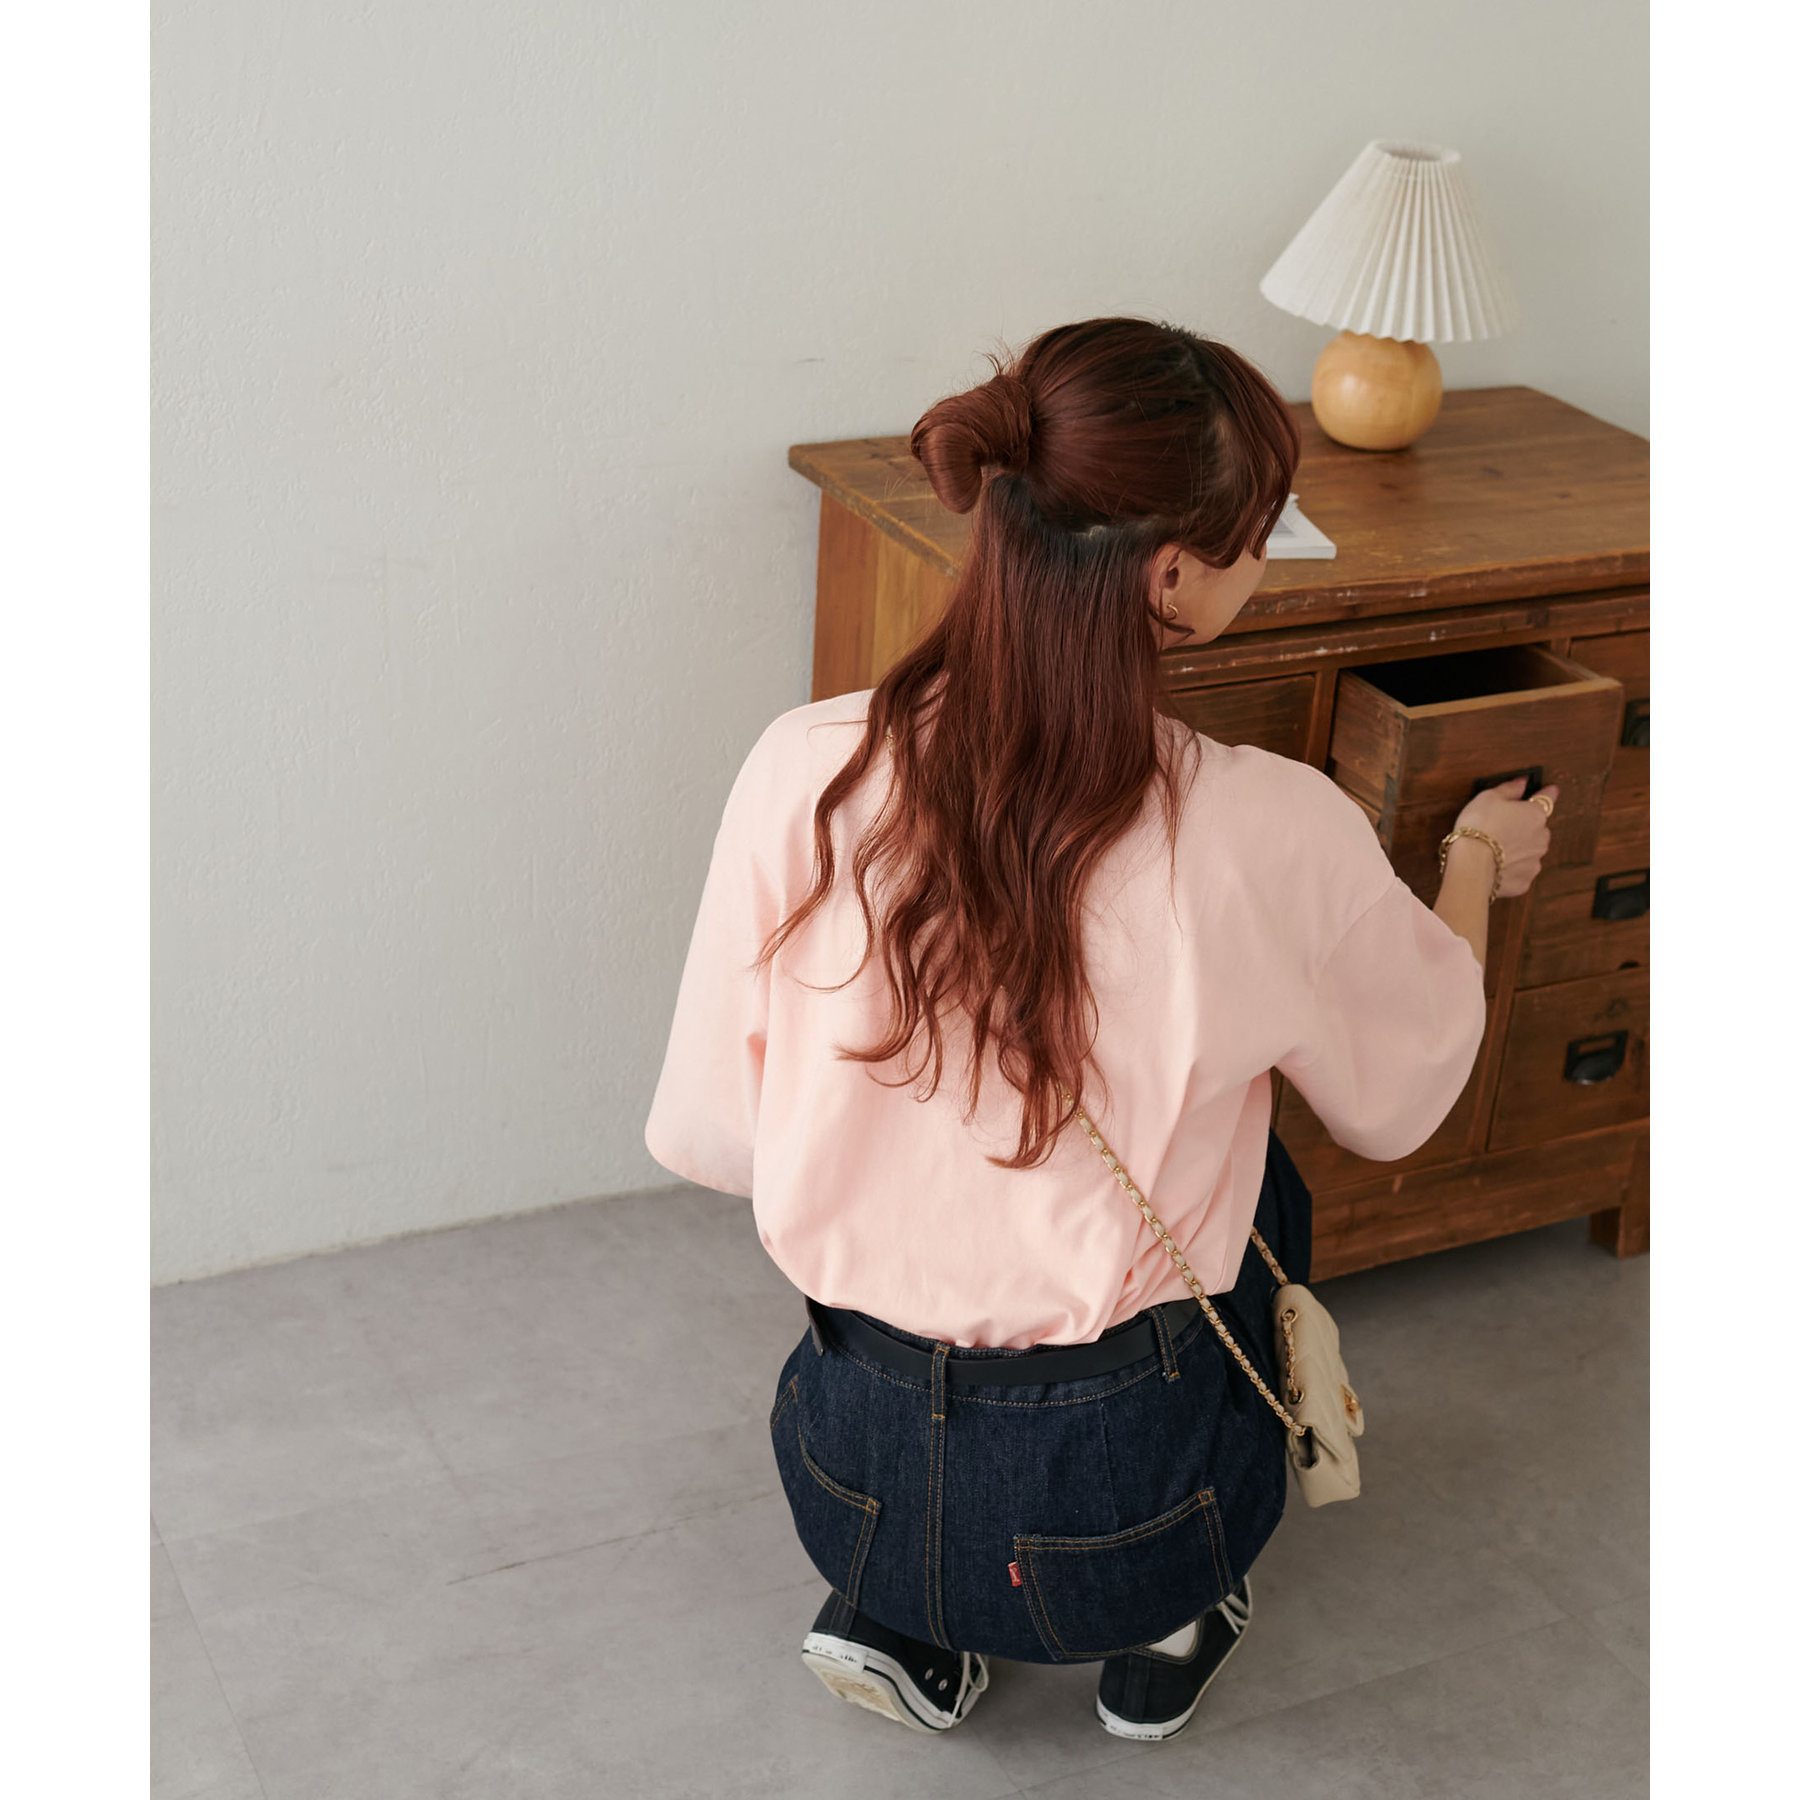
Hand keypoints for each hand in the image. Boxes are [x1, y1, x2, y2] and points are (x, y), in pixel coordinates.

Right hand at [1451, 776, 1559, 898]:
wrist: (1471, 866)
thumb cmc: (1479, 828)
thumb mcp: (1488, 798)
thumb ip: (1509, 789)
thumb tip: (1522, 782)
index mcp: (1535, 814)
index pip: (1547, 799)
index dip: (1548, 793)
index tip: (1552, 790)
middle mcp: (1541, 837)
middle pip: (1537, 828)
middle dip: (1524, 827)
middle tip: (1502, 827)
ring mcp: (1534, 861)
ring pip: (1530, 851)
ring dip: (1519, 849)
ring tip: (1495, 849)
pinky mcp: (1525, 881)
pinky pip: (1520, 871)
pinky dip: (1511, 869)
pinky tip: (1496, 866)